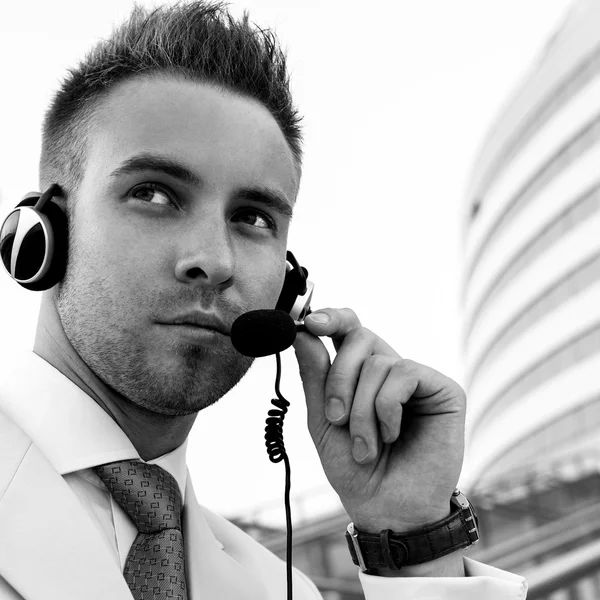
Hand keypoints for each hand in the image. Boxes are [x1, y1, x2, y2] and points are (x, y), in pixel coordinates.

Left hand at [293, 308, 465, 534]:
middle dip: (339, 379)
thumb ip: (315, 375)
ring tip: (368, 446)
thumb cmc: (355, 468)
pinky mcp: (444, 390)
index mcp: (361, 373)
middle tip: (336, 419)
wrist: (387, 508)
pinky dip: (387, 409)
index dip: (331, 317)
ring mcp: (418, 379)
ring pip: (378, 362)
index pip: (349, 327)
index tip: (309, 323)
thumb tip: (303, 331)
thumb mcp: (323, 420)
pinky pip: (404, 374)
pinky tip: (393, 434)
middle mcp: (390, 370)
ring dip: (362, 409)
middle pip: (359, 337)